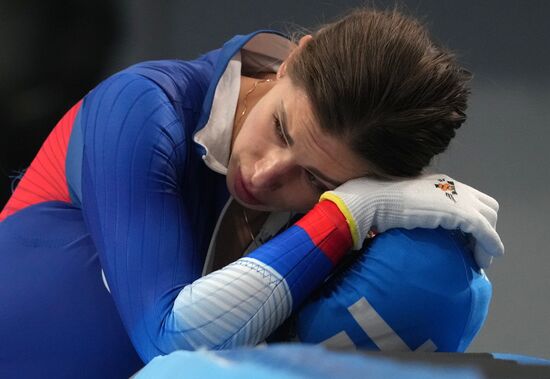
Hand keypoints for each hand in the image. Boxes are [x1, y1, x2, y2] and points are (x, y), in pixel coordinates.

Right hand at [320, 174, 503, 267]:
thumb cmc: (378, 203)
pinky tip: (484, 261)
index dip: (473, 220)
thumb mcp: (402, 206)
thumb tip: (411, 225)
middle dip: (487, 229)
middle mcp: (452, 186)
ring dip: (488, 241)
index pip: (469, 198)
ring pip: (489, 218)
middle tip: (475, 252)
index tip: (465, 241)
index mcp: (439, 183)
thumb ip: (415, 211)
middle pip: (486, 206)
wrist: (373, 200)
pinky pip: (483, 230)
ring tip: (479, 262)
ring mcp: (457, 197)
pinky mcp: (458, 212)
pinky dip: (489, 245)